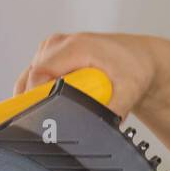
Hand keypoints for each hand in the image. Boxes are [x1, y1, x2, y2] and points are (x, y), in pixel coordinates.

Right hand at [14, 32, 169, 118]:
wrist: (141, 58)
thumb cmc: (134, 69)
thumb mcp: (129, 92)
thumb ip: (111, 111)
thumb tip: (97, 128)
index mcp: (77, 47)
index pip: (39, 73)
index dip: (34, 98)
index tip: (41, 117)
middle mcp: (61, 42)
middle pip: (30, 76)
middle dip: (35, 100)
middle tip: (53, 117)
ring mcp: (54, 46)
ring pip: (28, 77)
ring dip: (36, 96)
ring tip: (56, 106)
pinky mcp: (51, 52)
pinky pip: (33, 75)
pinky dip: (38, 90)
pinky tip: (53, 97)